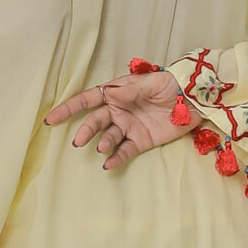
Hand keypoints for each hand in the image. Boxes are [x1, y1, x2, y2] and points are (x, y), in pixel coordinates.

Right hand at [46, 65, 192, 172]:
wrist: (195, 100)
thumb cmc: (171, 84)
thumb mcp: (152, 82)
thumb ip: (131, 90)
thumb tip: (110, 93)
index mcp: (117, 93)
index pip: (87, 100)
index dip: (69, 108)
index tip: (52, 119)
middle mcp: (118, 111)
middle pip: (95, 121)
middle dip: (86, 130)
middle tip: (79, 140)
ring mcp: (129, 127)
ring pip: (109, 137)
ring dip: (103, 143)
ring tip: (103, 148)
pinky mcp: (141, 141)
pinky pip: (125, 151)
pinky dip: (116, 158)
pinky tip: (109, 164)